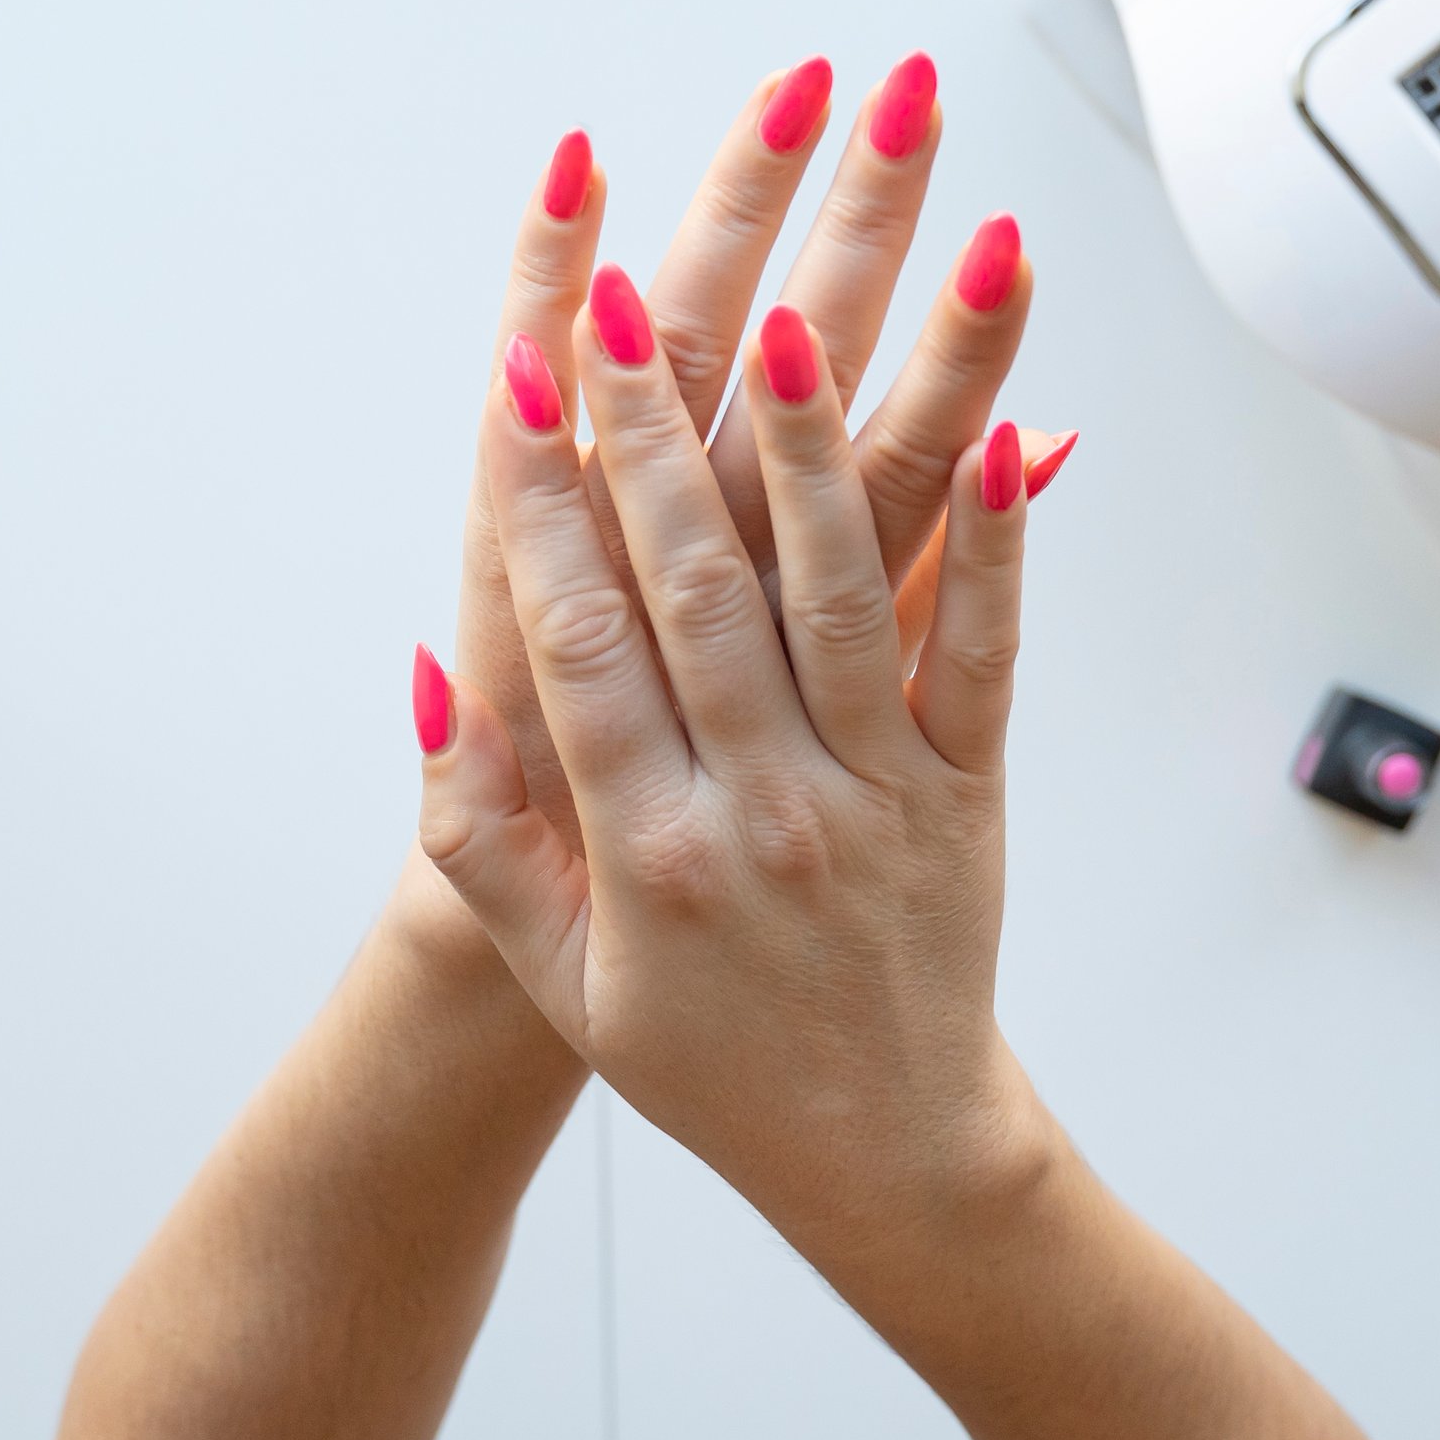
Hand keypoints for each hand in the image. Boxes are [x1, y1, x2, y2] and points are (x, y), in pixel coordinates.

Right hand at [427, 54, 1067, 981]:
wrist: (886, 1147)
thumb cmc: (710, 1061)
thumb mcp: (559, 977)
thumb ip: (482, 833)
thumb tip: (434, 673)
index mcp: (648, 850)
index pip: (578, 641)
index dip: (545, 499)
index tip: (520, 371)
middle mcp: (762, 805)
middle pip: (697, 588)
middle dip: (654, 430)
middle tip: (628, 292)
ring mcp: (877, 790)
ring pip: (838, 594)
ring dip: (814, 451)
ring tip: (798, 314)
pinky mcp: (968, 787)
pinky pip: (983, 652)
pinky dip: (997, 548)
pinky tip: (1005, 436)